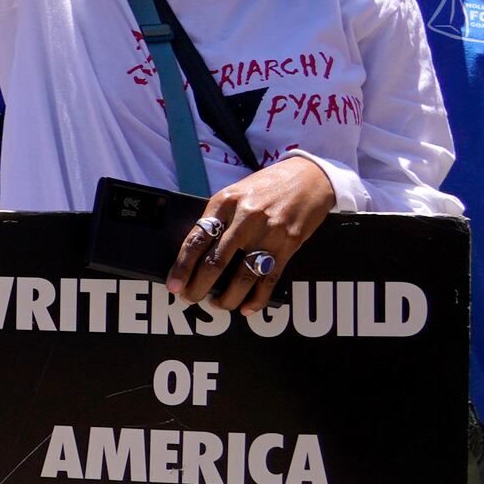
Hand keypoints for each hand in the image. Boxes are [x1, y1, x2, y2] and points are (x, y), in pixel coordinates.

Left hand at [168, 153, 334, 312]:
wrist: (309, 177)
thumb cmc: (266, 187)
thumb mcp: (235, 194)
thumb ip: (218, 219)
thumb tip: (196, 253)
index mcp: (225, 203)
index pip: (196, 239)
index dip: (182, 266)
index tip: (173, 284)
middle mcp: (245, 218)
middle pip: (215, 261)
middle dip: (199, 286)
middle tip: (190, 298)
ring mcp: (268, 232)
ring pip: (242, 276)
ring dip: (227, 297)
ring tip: (218, 305)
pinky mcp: (288, 244)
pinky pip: (269, 279)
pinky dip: (256, 298)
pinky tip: (246, 307)